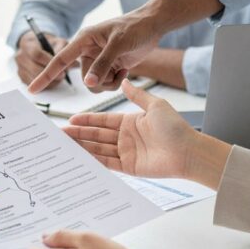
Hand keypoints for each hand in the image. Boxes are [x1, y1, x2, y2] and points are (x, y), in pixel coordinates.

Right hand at [15, 31, 69, 87]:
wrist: (34, 44)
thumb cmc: (46, 43)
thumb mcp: (56, 41)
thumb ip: (64, 50)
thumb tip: (76, 64)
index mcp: (27, 44)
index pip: (36, 54)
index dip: (49, 62)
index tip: (61, 68)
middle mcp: (20, 56)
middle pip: (34, 69)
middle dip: (50, 75)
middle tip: (63, 76)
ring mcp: (19, 67)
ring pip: (33, 79)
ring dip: (47, 82)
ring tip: (59, 78)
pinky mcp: (21, 77)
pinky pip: (33, 85)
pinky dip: (43, 86)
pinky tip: (52, 82)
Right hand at [29, 11, 160, 92]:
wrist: (152, 26)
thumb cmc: (134, 27)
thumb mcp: (118, 44)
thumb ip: (103, 64)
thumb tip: (89, 83)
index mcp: (83, 40)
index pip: (60, 60)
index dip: (46, 75)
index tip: (32, 89)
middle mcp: (87, 51)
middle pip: (84, 79)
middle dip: (100, 80)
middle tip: (116, 68)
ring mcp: (97, 61)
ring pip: (94, 85)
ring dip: (108, 83)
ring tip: (121, 69)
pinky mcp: (108, 67)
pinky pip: (104, 85)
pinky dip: (115, 82)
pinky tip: (124, 70)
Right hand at [63, 79, 231, 186]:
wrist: (188, 151)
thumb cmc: (175, 127)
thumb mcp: (155, 106)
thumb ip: (137, 95)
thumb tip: (124, 81)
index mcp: (131, 122)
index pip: (103, 120)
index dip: (87, 120)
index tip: (71, 118)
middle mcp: (126, 138)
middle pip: (97, 135)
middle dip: (79, 134)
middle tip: (61, 133)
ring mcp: (127, 153)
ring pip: (99, 148)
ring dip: (82, 146)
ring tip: (65, 145)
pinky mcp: (129, 168)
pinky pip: (107, 163)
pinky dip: (94, 160)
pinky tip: (81, 157)